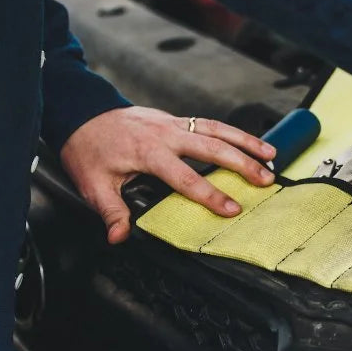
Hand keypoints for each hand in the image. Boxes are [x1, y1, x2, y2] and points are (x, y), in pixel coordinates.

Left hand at [59, 107, 275, 243]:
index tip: (232, 209)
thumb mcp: (93, 184)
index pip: (185, 177)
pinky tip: (249, 143)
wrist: (80, 113)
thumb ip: (111, 211)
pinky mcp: (175, 119)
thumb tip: (118, 237)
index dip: (210, 194)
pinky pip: (209, 124)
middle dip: (242, 164)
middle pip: (212, 147)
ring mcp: (172, 123)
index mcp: (148, 152)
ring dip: (246, 141)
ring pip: (217, 129)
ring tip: (271, 155)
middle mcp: (165, 134)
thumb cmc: (88, 149)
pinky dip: (232, 132)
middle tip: (265, 180)